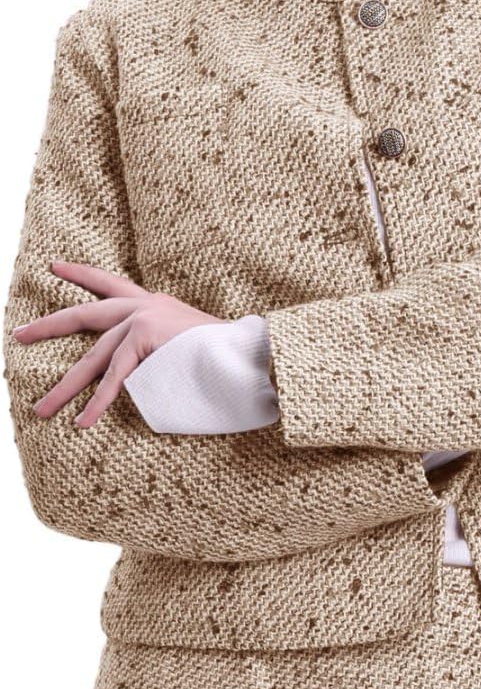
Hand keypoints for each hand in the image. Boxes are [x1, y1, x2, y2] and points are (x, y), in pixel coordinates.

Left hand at [11, 260, 224, 427]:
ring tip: (41, 410)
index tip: (55, 266)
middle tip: (18, 335)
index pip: (111, 285)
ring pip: (93, 357)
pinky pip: (114, 377)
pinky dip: (97, 403)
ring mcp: (143, 321)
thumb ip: (163, 349)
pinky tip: (82, 422)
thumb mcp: (189, 343)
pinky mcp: (145, 340)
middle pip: (86, 313)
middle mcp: (146, 307)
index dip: (81, 275)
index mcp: (157, 305)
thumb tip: (146, 371)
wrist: (249, 352)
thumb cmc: (228, 355)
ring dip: (66, 388)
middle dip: (49, 326)